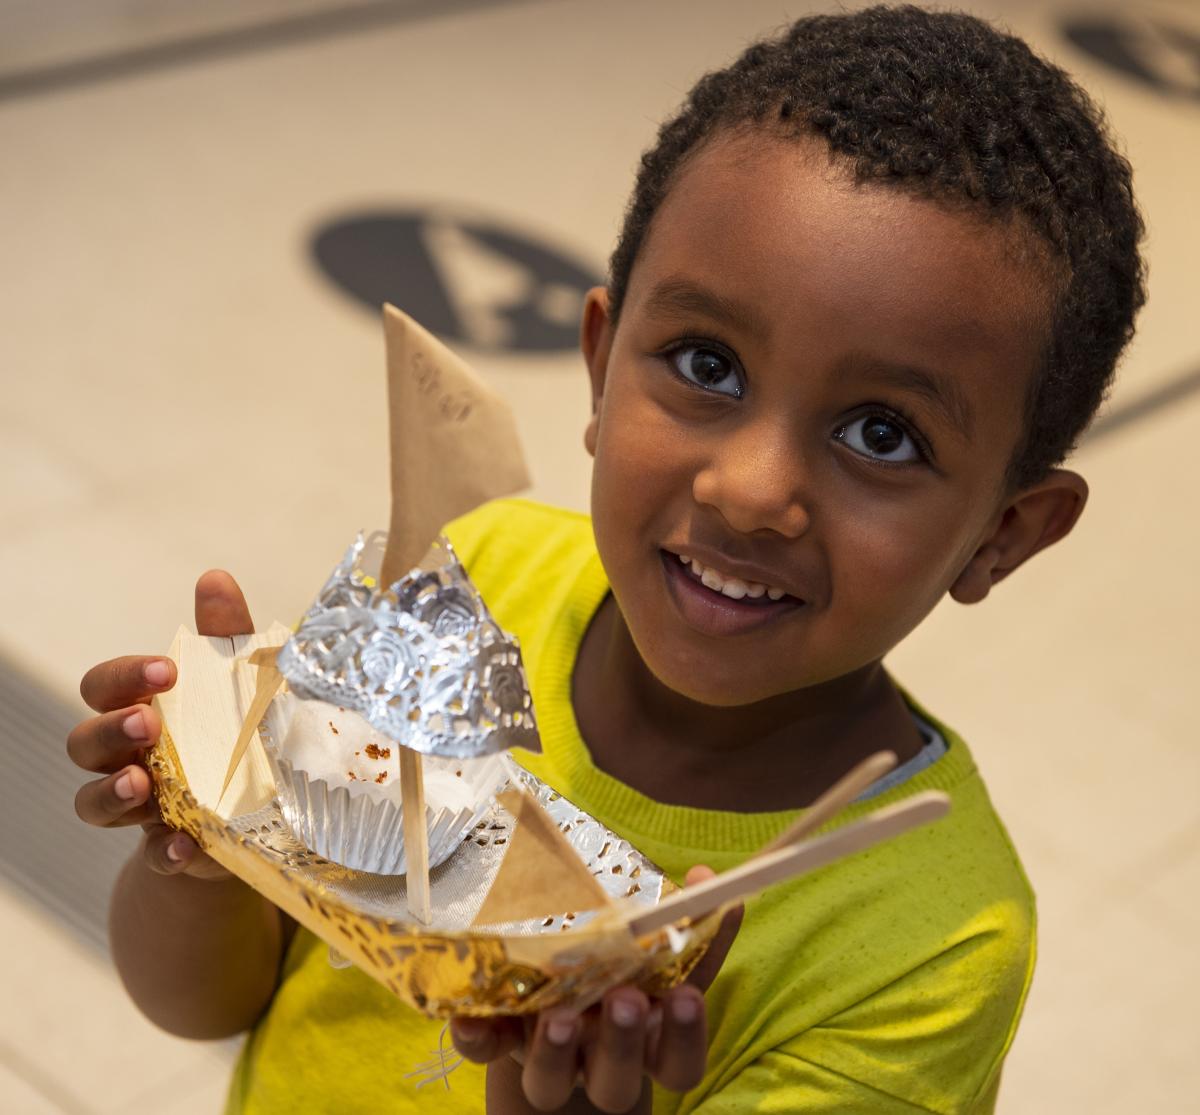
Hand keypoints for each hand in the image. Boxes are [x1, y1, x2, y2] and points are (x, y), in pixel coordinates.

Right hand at [68, 571, 252, 878]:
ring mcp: (142, 808)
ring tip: (142, 784)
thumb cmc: (235, 731)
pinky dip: (164, 851)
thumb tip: (214, 577)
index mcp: (138, 708)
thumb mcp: (240, 682)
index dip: (124, 677)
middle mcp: (124, 757)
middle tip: (147, 722)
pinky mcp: (170, 849)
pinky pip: (152, 857)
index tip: (165, 670)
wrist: (260, 814)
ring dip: (112, 792)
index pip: (102, 687)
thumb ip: (226, 635)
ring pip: (93, 802)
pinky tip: (185, 844)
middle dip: (110, 729)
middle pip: (84, 742)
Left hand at [450, 866, 742, 1113]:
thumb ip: (689, 922)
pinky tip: (470, 1019)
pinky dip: (476, 1037)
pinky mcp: (497, 1045)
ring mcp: (545, 1061)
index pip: (679, 1064)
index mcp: (645, 1044)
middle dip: (622, 1043)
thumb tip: (708, 876)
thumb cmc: (619, 969)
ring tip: (558, 1015)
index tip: (686, 994)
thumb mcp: (655, 951)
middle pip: (617, 1082)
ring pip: (550, 1083)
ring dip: (555, 1052)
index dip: (685, 1037)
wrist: (556, 1001)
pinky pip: (482, 1053)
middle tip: (625, 998)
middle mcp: (597, 1065)